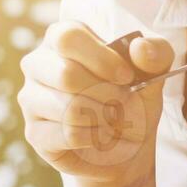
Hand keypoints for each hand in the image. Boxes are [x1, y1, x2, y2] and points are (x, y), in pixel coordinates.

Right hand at [19, 22, 173, 186]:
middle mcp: (38, 64)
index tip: (127, 78)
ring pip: (69, 108)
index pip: (69, 37)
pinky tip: (99, 136)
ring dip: (105, 120)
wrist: (129, 148)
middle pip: (66, 75)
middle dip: (108, 96)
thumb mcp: (154, 76)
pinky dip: (96, 138)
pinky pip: (69, 134)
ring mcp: (31, 98)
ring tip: (113, 121)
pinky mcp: (35, 132)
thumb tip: (141, 47)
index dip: (102, 60)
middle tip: (122, 104)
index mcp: (62, 39)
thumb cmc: (135, 103)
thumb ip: (155, 55)